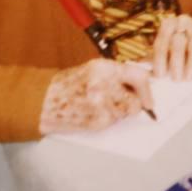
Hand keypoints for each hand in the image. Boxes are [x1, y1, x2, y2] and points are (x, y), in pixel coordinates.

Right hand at [39, 58, 154, 133]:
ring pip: (127, 113)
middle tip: (123, 102)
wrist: (43, 101)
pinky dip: (108, 120)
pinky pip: (114, 122)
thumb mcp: (91, 71)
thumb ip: (115, 75)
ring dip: (120, 112)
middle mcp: (105, 85)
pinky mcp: (98, 121)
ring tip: (101, 106)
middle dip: (134, 104)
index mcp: (103, 68)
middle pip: (137, 100)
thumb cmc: (67, 85)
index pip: (139, 76)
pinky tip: (93, 113)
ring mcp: (102, 105)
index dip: (147, 88)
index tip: (148, 96)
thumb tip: (142, 82)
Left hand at [152, 14, 191, 80]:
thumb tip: (142, 71)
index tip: (160, 76)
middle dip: (176, 63)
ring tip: (189, 78)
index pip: (161, 42)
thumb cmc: (178, 49)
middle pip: (178, 42)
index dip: (159, 60)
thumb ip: (154, 59)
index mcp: (167, 25)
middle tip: (176, 80)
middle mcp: (182, 21)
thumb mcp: (165, 50)